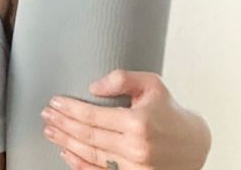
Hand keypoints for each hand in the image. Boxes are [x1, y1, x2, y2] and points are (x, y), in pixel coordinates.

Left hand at [41, 70, 210, 169]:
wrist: (193, 144)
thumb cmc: (169, 111)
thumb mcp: (151, 85)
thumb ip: (122, 78)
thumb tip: (93, 87)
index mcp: (139, 122)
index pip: (93, 116)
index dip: (69, 109)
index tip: (54, 102)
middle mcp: (136, 147)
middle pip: (87, 136)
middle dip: (62, 124)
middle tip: (46, 115)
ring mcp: (135, 167)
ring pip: (90, 155)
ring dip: (65, 143)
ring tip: (51, 131)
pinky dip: (79, 164)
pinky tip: (67, 153)